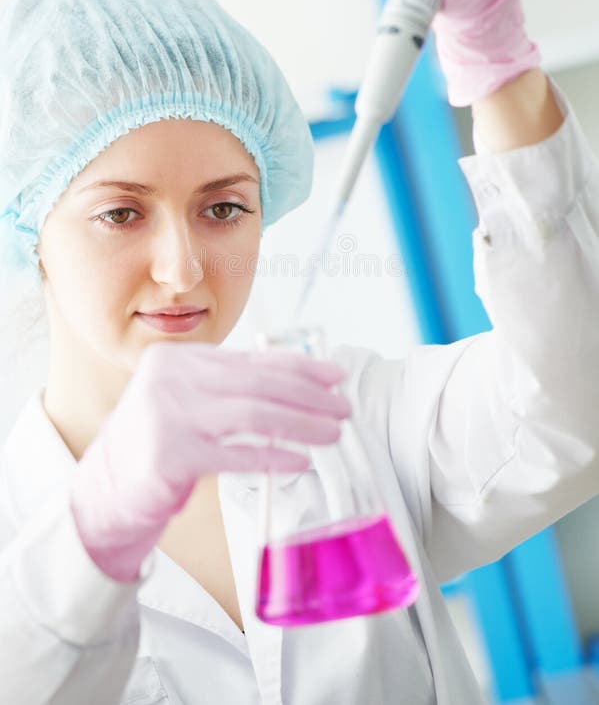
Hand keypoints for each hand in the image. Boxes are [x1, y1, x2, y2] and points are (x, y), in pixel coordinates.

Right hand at [70, 341, 348, 581]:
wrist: (103, 492)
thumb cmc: (155, 446)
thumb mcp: (187, 403)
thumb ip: (229, 388)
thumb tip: (297, 384)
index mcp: (179, 359)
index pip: (252, 358)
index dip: (300, 366)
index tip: (334, 375)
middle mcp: (171, 378)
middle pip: (259, 382)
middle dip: (310, 395)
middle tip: (343, 408)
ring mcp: (169, 414)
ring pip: (254, 412)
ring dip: (302, 423)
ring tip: (332, 433)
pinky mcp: (171, 455)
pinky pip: (238, 454)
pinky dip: (275, 457)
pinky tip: (300, 461)